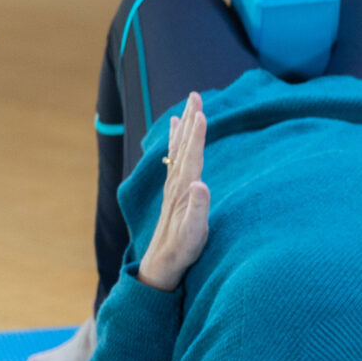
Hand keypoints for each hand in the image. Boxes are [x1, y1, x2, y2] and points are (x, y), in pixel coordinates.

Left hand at [139, 94, 211, 291]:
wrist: (160, 264)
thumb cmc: (181, 250)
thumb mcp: (193, 234)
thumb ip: (198, 209)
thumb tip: (201, 185)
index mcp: (184, 191)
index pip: (192, 157)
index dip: (197, 136)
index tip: (201, 113)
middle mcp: (177, 184)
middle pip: (184, 147)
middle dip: (190, 121)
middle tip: (194, 96)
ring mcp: (174, 187)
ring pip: (179, 150)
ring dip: (183, 128)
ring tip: (185, 108)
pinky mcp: (174, 191)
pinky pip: (175, 159)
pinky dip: (176, 143)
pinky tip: (175, 135)